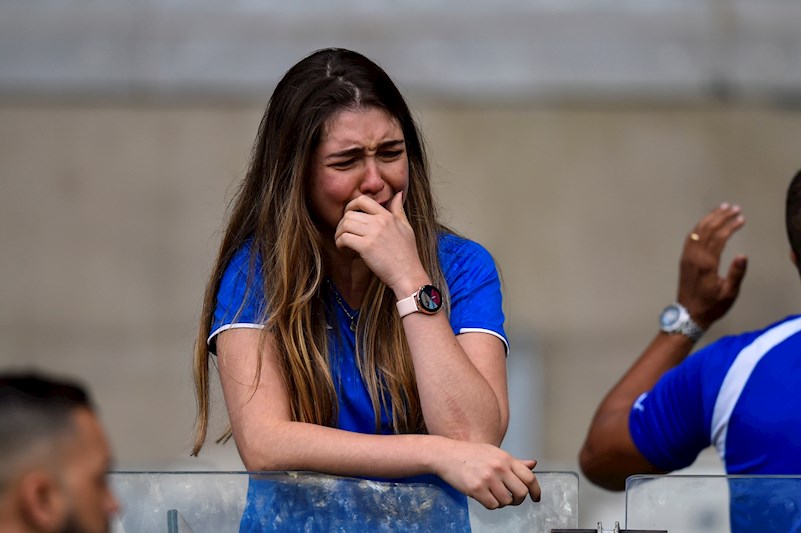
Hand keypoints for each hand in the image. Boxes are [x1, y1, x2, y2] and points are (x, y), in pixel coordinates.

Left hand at [334, 192, 427, 291]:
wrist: (408, 274)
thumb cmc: (407, 254)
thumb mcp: (406, 227)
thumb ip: (398, 210)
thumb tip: (398, 194)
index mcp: (387, 216)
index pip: (363, 200)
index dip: (351, 205)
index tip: (348, 215)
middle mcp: (379, 222)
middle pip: (350, 214)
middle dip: (342, 223)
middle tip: (343, 232)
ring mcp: (372, 234)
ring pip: (345, 224)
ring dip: (339, 233)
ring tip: (342, 241)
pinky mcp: (366, 247)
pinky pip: (344, 238)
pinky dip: (340, 243)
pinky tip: (343, 248)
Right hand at [434, 440, 540, 509]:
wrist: (446, 454)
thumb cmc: (469, 453)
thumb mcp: (494, 453)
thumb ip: (514, 462)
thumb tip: (533, 464)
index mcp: (505, 458)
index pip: (529, 477)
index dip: (536, 491)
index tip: (536, 497)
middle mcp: (499, 467)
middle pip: (521, 492)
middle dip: (519, 500)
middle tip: (513, 499)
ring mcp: (488, 478)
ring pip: (507, 501)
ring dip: (502, 502)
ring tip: (493, 494)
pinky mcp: (476, 489)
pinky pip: (492, 505)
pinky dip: (491, 504)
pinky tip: (484, 496)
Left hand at [678, 203, 747, 328]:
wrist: (688, 314)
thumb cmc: (711, 306)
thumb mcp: (729, 293)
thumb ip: (736, 273)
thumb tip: (743, 255)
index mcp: (706, 264)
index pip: (719, 237)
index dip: (730, 226)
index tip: (741, 219)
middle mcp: (694, 257)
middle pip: (707, 230)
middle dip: (721, 216)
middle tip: (734, 208)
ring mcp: (687, 257)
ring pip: (697, 231)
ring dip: (709, 218)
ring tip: (722, 208)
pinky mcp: (683, 259)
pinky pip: (690, 238)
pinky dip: (700, 226)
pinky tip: (707, 222)